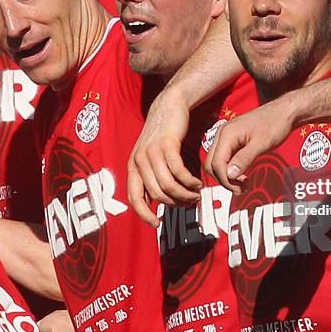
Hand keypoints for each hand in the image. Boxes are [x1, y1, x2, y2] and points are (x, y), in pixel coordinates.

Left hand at [128, 88, 201, 226]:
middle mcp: (139, 161)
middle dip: (175, 203)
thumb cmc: (162, 135)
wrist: (169, 107)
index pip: (134, 197)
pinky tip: (197, 182)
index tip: (156, 224)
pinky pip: (179, 171)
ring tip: (196, 194)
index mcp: (133, 166)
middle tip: (189, 203)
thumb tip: (154, 201)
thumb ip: (150, 177)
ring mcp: (152, 152)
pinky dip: (189, 181)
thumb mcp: (150, 157)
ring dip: (185, 194)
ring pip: (168, 184)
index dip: (143, 214)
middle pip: (157, 194)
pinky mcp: (167, 144)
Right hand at [206, 96, 295, 193]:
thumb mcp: (261, 144)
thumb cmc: (275, 123)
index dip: (225, 179)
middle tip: (240, 188)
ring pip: (217, 162)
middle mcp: (222, 135)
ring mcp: (226, 137)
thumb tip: (230, 175)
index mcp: (227, 134)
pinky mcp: (233, 140)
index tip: (239, 189)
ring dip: (227, 175)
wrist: (284, 112)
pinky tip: (243, 175)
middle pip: (212, 164)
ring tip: (243, 183)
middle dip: (224, 179)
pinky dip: (231, 169)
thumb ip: (244, 159)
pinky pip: (225, 158)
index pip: (216, 163)